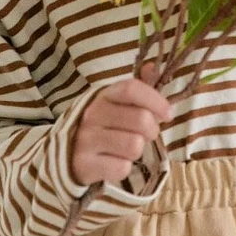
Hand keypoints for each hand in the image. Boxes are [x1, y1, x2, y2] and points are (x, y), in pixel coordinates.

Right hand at [71, 63, 171, 185]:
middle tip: (146, 135)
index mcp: (104, 95)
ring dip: (137, 150)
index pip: (131, 89)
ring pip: (134, 146)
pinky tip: (113, 161)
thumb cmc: (102, 124)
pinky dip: (123, 168)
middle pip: (141, 120)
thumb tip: (153, 67)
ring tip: (127, 148)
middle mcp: (92, 114)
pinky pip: (121, 168)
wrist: (66, 153)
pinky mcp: (84, 164)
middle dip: (152, 130)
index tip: (168, 113)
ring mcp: (86, 139)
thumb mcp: (116, 103)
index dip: (155, 100)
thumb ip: (137, 88)